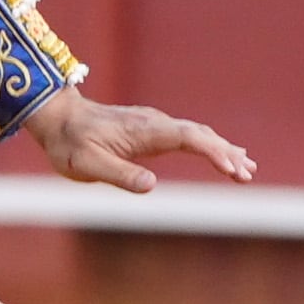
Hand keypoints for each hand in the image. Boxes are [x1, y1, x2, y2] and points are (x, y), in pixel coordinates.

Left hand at [24, 86, 253, 190]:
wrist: (56, 119)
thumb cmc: (69, 144)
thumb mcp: (87, 165)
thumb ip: (119, 174)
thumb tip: (152, 185)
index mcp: (143, 131)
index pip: (187, 138)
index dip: (213, 152)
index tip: (232, 168)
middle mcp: (153, 123)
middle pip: (198, 135)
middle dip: (225, 153)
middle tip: (247, 174)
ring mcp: (153, 124)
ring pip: (196, 134)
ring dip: (222, 149)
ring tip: (247, 168)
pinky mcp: (150, 129)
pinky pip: (187, 136)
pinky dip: (209, 145)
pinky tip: (222, 155)